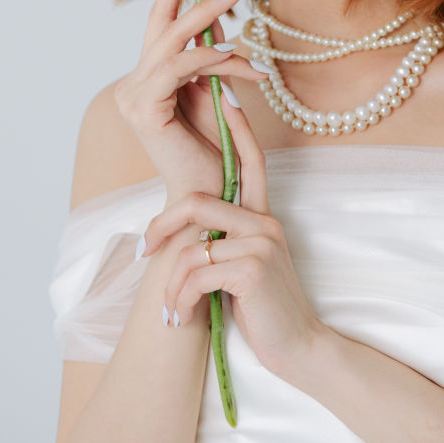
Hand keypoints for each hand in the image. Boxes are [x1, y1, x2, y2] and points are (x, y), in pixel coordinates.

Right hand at [113, 0, 266, 201]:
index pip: (161, 24)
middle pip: (163, 25)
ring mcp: (135, 96)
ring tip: (241, 3)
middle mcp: (136, 83)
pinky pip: (180, 67)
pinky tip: (239, 59)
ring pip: (174, 41)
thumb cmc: (215, 149)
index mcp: (150, 78)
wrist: (211, 196)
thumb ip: (211, 59)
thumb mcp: (215, 92)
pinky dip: (211, 57)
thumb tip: (219, 20)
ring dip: (212, 20)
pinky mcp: (144, 109)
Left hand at [139, 93, 325, 377]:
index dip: (237, 126)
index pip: (251, 159)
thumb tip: (197, 231)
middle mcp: (265, 221)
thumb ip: (229, 238)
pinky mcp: (252, 269)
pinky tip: (184, 318)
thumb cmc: (266, 307)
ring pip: (192, 246)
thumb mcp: (246, 264)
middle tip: (144, 250)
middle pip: (198, 201)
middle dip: (162, 225)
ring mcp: (261, 242)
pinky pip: (197, 274)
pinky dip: (182, 300)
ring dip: (173, 286)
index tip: (223, 95)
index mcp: (264, 215)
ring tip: (172, 310)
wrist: (299, 347)